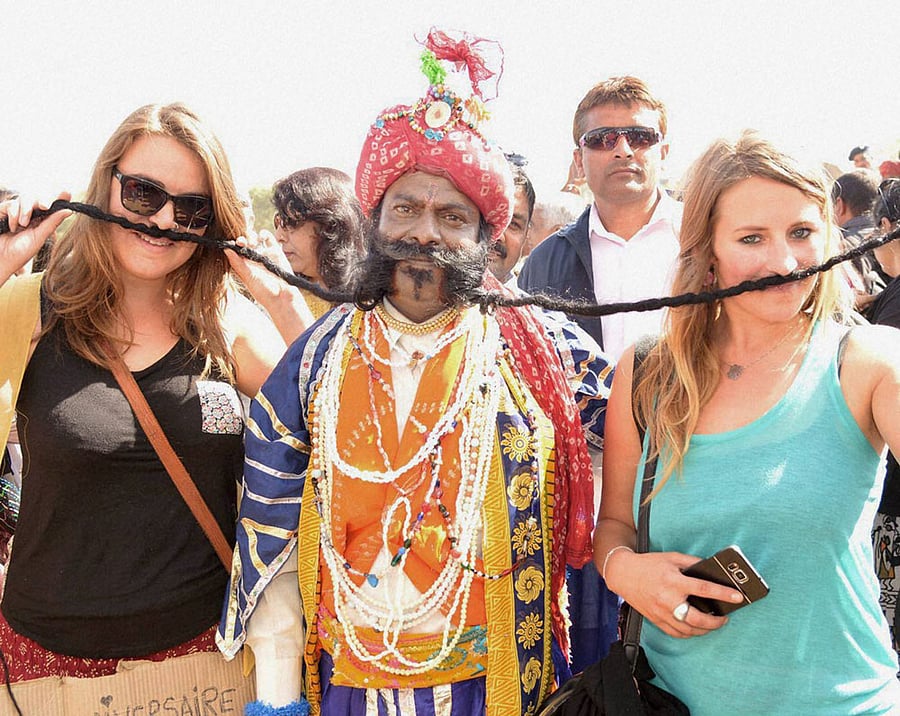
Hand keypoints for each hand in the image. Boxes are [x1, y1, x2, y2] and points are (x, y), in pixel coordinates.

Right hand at [0, 192, 71, 281]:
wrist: (0, 259)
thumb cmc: (19, 253)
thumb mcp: (39, 237)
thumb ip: (52, 223)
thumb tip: (69, 211)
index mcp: (42, 221)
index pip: (51, 205)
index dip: (59, 197)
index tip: (67, 193)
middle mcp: (30, 215)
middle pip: (37, 198)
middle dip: (41, 201)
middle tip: (44, 206)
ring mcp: (16, 213)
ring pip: (24, 199)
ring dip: (25, 211)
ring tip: (22, 225)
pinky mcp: (3, 212)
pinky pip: (11, 204)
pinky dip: (13, 214)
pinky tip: (13, 226)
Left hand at [225, 229, 293, 302]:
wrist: (283, 297)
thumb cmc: (264, 292)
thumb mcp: (248, 278)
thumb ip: (237, 263)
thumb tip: (226, 249)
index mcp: (243, 265)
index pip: (235, 250)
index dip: (233, 245)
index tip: (232, 243)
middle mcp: (253, 258)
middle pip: (244, 242)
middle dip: (242, 239)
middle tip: (242, 242)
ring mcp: (264, 254)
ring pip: (254, 238)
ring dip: (251, 236)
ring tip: (252, 242)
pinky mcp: (275, 251)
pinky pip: (268, 238)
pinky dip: (263, 234)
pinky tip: (261, 237)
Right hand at [605, 549, 742, 637]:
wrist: (623, 574)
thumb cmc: (648, 564)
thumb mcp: (672, 558)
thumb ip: (692, 563)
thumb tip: (711, 570)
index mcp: (674, 581)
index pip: (704, 589)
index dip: (723, 594)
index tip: (737, 597)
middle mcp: (668, 599)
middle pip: (699, 618)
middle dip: (716, 621)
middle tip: (724, 617)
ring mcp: (661, 612)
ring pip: (689, 629)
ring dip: (705, 629)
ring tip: (712, 623)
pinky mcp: (656, 620)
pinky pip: (677, 633)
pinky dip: (689, 633)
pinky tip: (695, 628)